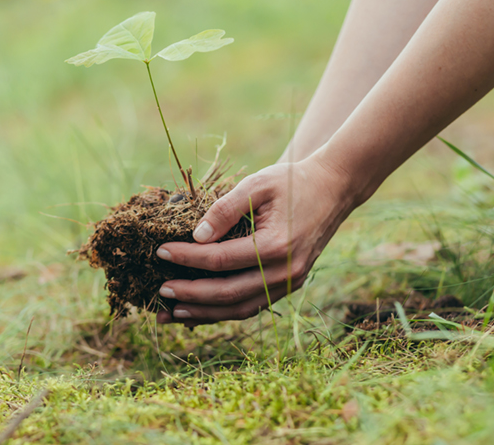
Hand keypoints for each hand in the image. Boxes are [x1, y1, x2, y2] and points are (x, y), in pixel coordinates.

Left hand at [155, 154, 357, 326]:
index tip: (160, 252)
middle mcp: (286, 271)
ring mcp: (290, 282)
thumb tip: (196, 236)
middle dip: (190, 294)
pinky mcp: (290, 285)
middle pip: (228, 293)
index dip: (187, 258)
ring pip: (241, 308)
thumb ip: (225, 208)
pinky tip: (202, 310)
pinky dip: (225, 310)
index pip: (220, 260)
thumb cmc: (292, 181)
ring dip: (205, 313)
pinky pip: (253, 304)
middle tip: (160, 290)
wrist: (334, 189)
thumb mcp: (257, 184)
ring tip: (173, 313)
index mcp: (276, 245)